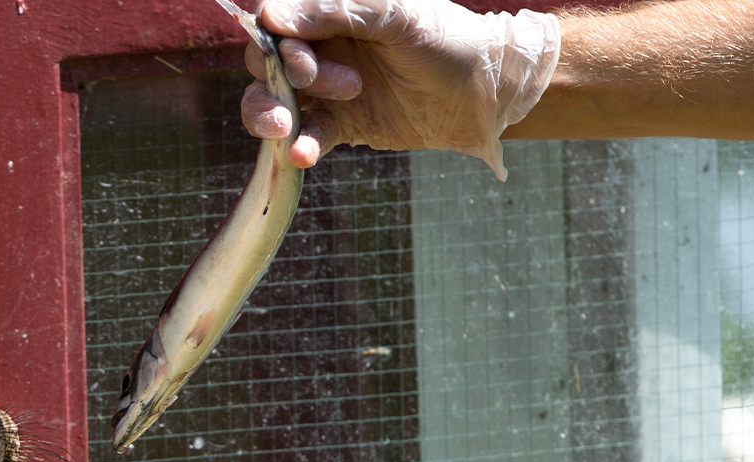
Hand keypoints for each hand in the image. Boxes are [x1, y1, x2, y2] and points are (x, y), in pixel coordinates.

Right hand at [240, 0, 559, 179]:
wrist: (486, 92)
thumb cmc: (446, 39)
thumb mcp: (396, 14)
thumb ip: (336, 10)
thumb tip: (271, 16)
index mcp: (332, 11)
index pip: (276, 19)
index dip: (273, 39)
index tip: (295, 54)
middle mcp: (323, 47)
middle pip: (267, 63)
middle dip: (278, 78)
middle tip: (312, 81)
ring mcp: (328, 90)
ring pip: (274, 102)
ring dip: (271, 115)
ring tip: (286, 129)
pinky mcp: (341, 127)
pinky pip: (306, 137)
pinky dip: (300, 147)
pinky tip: (304, 154)